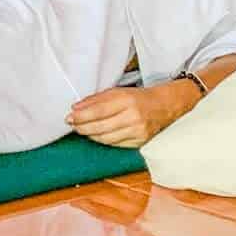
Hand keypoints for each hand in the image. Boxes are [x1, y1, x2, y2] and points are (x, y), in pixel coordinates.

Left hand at [66, 81, 199, 146]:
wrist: (166, 105)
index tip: (69, 116)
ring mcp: (138, 132)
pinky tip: (96, 135)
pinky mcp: (140, 142)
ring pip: (106, 138)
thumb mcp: (118, 91)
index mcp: (127, 100)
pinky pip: (115, 144)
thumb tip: (76, 108)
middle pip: (100, 126)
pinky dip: (103, 140)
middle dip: (82, 127)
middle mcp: (133, 117)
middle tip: (72, 124)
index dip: (81, 115)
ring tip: (82, 129)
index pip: (98, 110)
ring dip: (90, 135)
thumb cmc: (139, 97)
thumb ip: (97, 99)